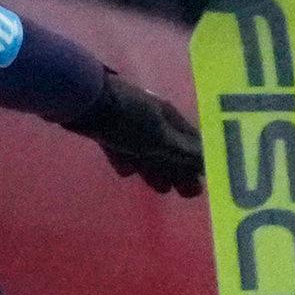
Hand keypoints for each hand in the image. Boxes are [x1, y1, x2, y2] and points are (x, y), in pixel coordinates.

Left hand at [70, 75, 204, 196]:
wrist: (84, 101)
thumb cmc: (127, 121)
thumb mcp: (160, 139)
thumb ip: (183, 152)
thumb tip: (209, 162)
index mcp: (169, 118)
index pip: (192, 143)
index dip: (199, 163)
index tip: (204, 182)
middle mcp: (152, 120)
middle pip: (170, 150)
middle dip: (179, 171)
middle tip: (186, 193)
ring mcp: (129, 124)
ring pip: (146, 151)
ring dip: (155, 170)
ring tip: (162, 188)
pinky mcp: (107, 129)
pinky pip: (121, 148)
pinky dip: (126, 160)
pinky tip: (126, 172)